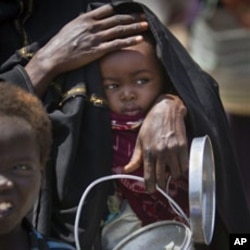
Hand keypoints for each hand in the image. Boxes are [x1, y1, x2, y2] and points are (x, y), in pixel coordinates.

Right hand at [25, 4, 147, 95]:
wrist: (54, 56)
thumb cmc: (60, 44)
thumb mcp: (71, 27)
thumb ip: (83, 23)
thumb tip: (90, 20)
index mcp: (86, 18)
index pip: (107, 10)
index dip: (120, 10)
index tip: (129, 11)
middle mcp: (93, 26)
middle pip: (117, 19)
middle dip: (132, 17)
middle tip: (144, 16)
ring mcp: (96, 38)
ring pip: (120, 30)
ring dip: (135, 27)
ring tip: (146, 25)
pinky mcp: (98, 50)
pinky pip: (117, 44)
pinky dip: (129, 41)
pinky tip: (139, 39)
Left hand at [123, 94, 187, 192]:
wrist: (166, 110)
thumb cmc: (151, 124)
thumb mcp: (140, 139)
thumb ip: (135, 157)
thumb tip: (126, 170)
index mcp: (148, 151)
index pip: (149, 175)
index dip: (150, 186)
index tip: (151, 190)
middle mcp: (160, 152)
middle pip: (162, 177)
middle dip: (161, 183)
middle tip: (160, 183)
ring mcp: (173, 150)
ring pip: (175, 174)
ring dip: (172, 176)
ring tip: (169, 171)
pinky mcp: (183, 147)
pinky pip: (185, 166)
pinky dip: (182, 169)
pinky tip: (178, 166)